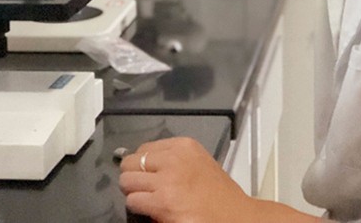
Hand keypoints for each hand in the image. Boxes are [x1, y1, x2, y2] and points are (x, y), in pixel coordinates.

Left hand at [119, 137, 256, 222]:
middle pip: (131, 162)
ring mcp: (167, 179)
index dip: (142, 164)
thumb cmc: (219, 194)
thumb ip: (173, 159)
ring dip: (134, 192)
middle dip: (134, 176)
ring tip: (148, 199)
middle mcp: (174, 158)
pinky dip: (137, 207)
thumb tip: (144, 167)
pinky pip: (132, 201)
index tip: (147, 174)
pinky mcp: (162, 201)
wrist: (234, 216)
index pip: (144, 148)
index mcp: (184, 145)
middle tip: (145, 188)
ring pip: (127, 181)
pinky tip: (152, 210)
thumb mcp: (198, 163)